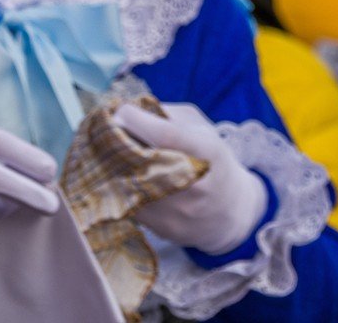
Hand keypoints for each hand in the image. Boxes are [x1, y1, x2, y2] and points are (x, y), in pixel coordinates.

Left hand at [113, 103, 267, 256]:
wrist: (229, 211)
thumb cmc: (213, 159)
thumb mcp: (202, 129)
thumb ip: (168, 115)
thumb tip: (126, 111)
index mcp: (206, 151)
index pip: (165, 134)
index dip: (136, 120)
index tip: (122, 111)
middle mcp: (192, 183)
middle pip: (141, 159)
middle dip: (117, 140)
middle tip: (108, 130)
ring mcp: (175, 209)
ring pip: (127, 183)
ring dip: (113, 165)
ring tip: (110, 152)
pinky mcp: (160, 227)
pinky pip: (129, 202)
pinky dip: (120, 186)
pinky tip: (121, 175)